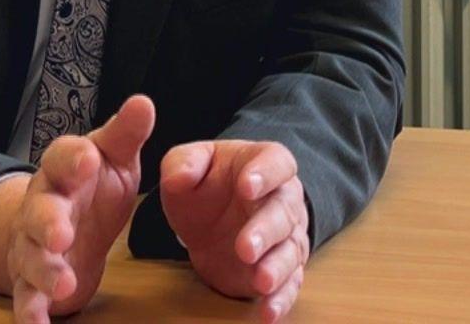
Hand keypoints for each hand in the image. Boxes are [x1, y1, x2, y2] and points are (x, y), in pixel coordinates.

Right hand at [0, 95, 155, 321]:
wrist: (61, 221)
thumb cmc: (94, 183)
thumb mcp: (114, 155)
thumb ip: (126, 134)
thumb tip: (144, 102)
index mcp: (63, 170)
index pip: (61, 156)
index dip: (73, 158)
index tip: (88, 159)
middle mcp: (41, 205)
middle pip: (38, 212)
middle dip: (48, 223)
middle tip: (62, 234)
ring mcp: (33, 245)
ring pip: (31, 258)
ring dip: (45, 272)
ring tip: (64, 284)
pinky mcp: (33, 280)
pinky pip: (26, 298)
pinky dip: (30, 313)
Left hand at [160, 140, 309, 321]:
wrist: (213, 218)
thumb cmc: (206, 184)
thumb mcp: (188, 164)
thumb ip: (183, 163)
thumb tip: (179, 177)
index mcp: (264, 164)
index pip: (276, 161)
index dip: (265, 173)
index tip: (247, 186)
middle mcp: (283, 199)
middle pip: (283, 211)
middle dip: (266, 230)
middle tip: (245, 248)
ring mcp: (286, 236)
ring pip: (290, 249)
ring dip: (277, 267)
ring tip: (261, 281)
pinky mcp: (282, 268)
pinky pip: (290, 283)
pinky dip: (281, 299)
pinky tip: (267, 313)